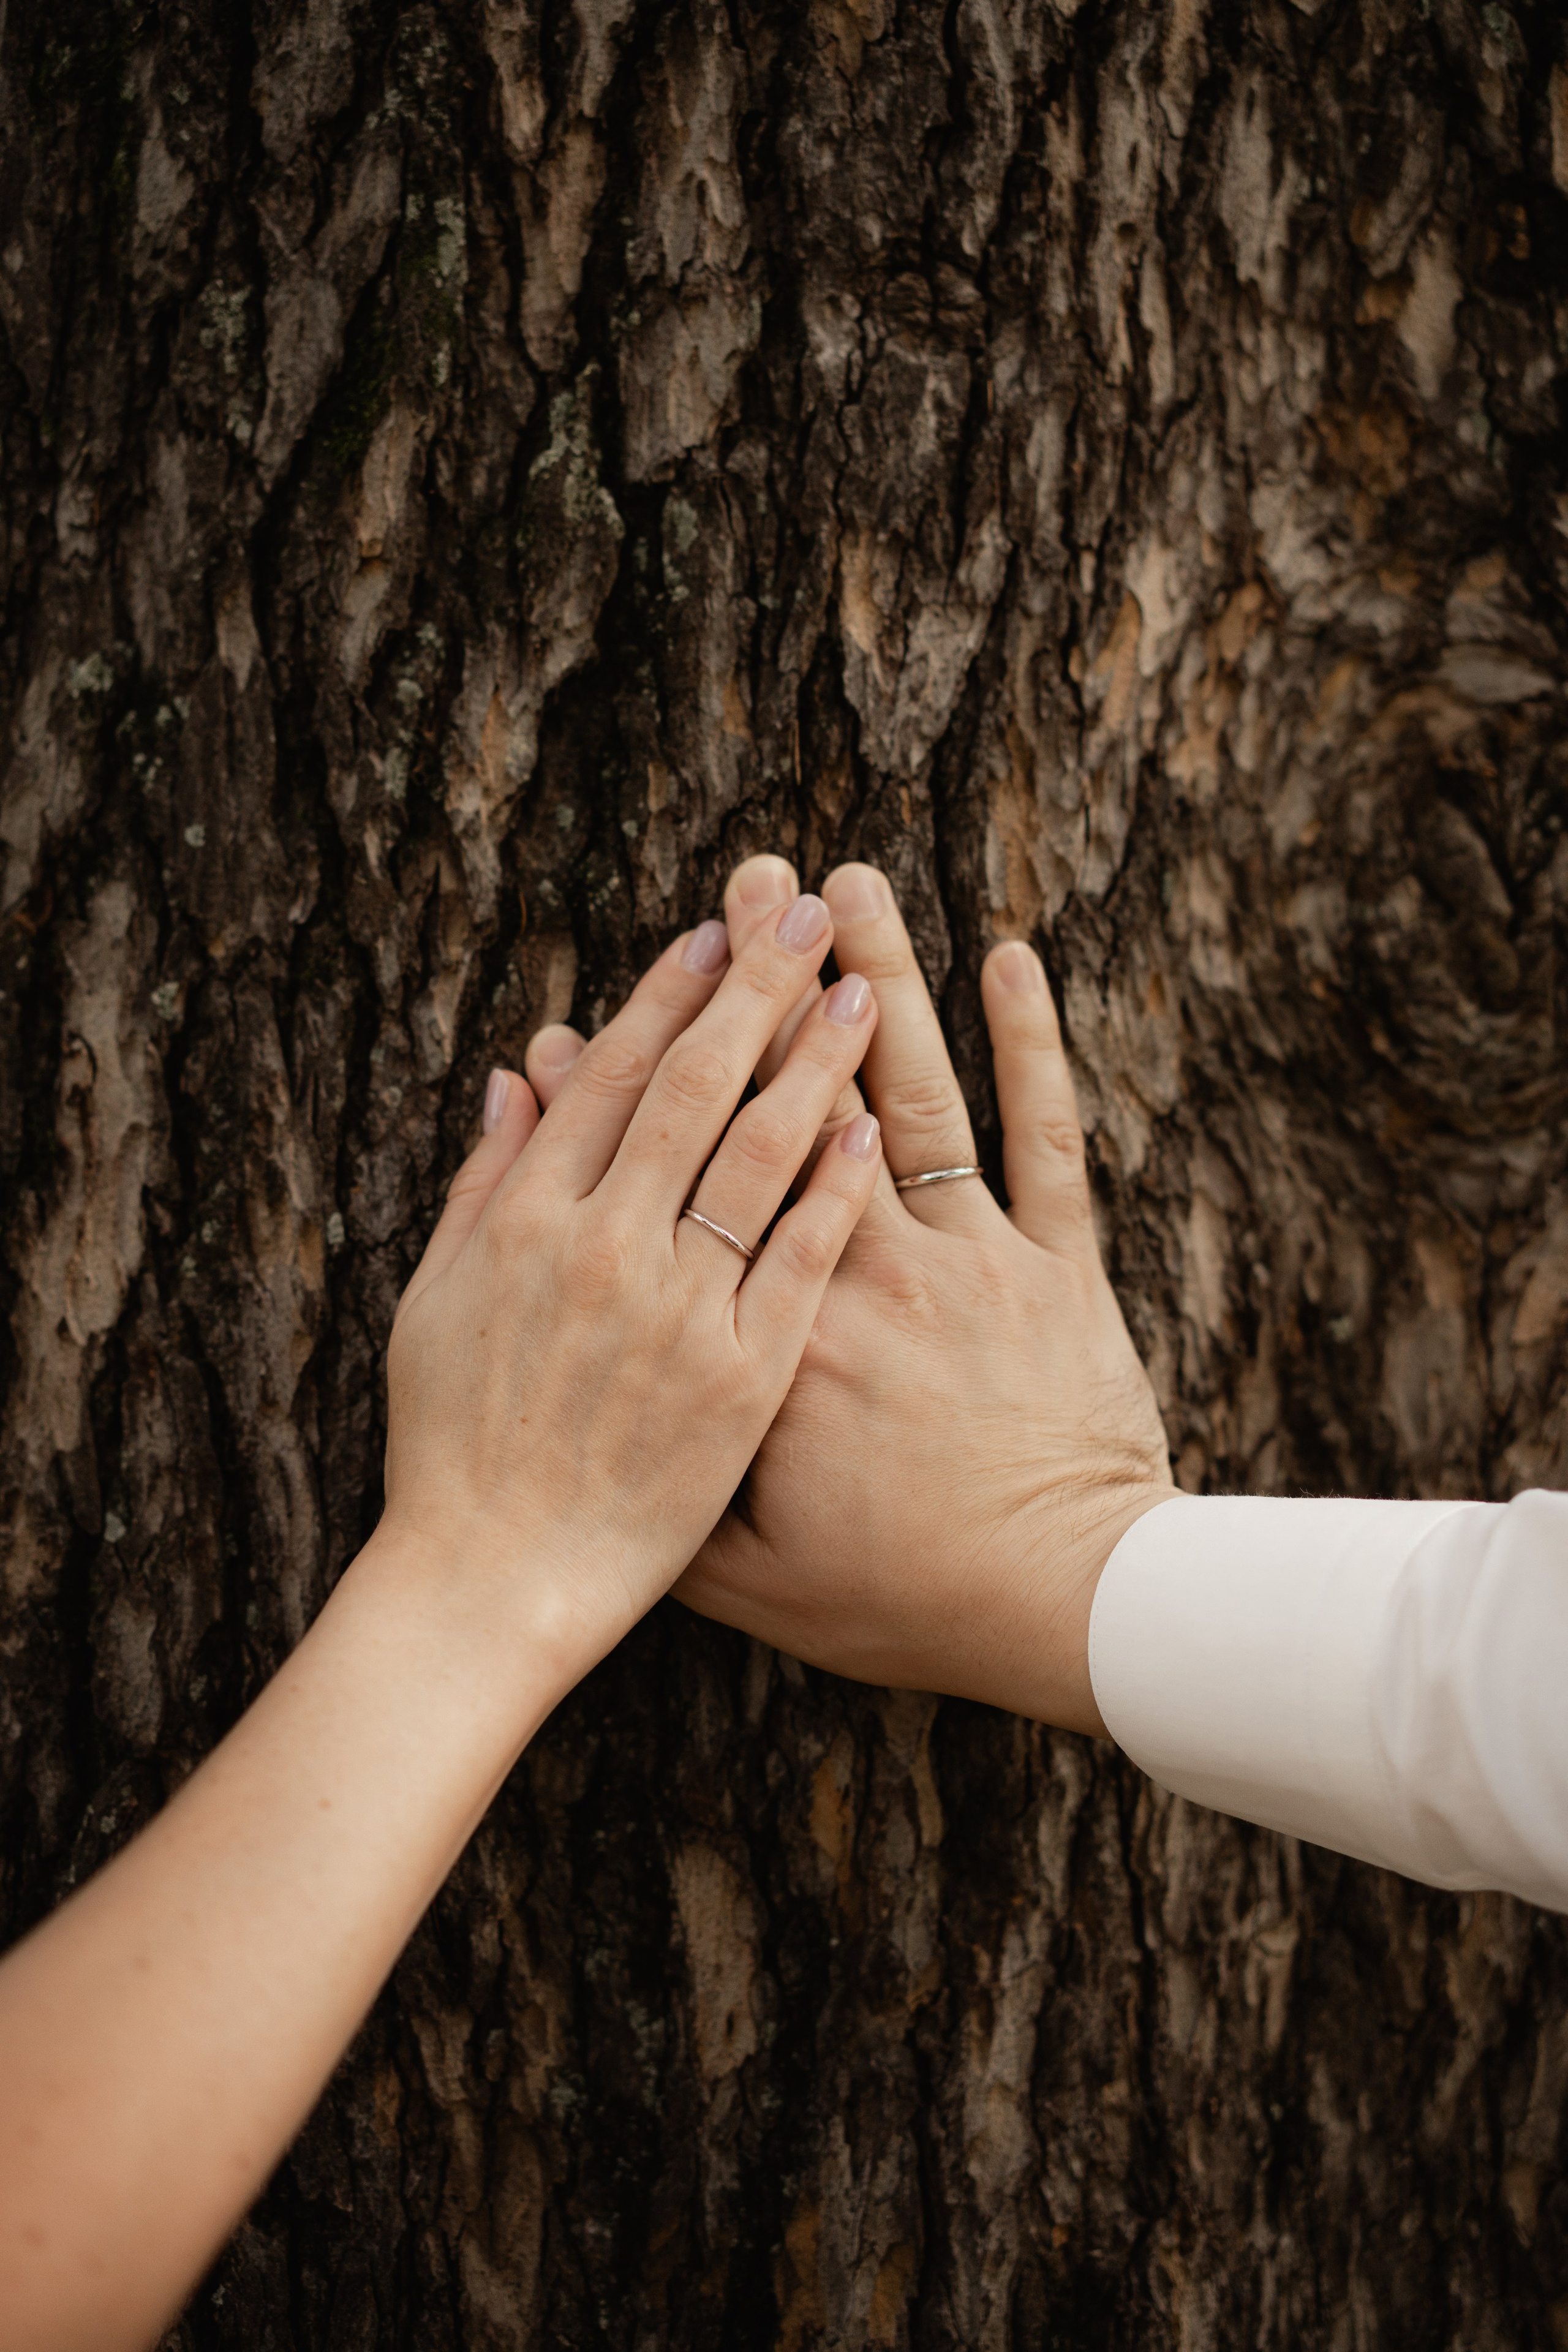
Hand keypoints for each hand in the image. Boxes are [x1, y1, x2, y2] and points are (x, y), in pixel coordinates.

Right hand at [384, 902, 883, 1662]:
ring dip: (815, 1058)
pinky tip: (875, 1121)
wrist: (494, 1594)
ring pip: (766, 1155)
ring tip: (862, 979)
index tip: (715, 930)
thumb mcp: (431, 1314)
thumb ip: (477, 1192)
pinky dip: (841, 1186)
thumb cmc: (454, 1457)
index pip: (618, 1080)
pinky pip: (808, 1263)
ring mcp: (689, 1313)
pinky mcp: (752, 1382)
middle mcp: (612, 1252)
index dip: (671, 995)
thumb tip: (517, 1082)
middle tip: (807, 904)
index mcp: (533, 1229)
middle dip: (755, 985)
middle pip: (701, 1089)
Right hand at [606, 861, 1171, 1733]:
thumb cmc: (900, 1597)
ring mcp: (968, 1256)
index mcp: (776, 1335)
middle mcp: (866, 1270)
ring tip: (849, 880)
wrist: (1063, 1607)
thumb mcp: (742, 1575)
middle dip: (767, 985)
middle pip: (800, 1102)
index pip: (692, 1188)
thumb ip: (662, 1478)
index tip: (585, 1018)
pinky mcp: (1057, 1262)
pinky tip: (1011, 956)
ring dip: (885, 978)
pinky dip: (1033, 1044)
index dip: (636, 1100)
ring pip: (917, 1090)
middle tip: (744, 888)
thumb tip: (597, 1384)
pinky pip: (1044, 1136)